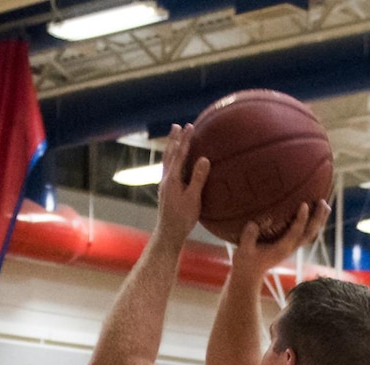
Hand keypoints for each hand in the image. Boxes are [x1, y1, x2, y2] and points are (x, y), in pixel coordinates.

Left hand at [155, 123, 210, 245]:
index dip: (185, 140)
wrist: (168, 234)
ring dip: (170, 148)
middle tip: (176, 126)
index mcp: (172, 179)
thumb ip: (198, 178)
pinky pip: (168, 168)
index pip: (179, 155)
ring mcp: (165, 185)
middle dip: (174, 140)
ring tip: (173, 138)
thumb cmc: (182, 218)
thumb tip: (204, 159)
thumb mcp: (193, 199)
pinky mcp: (166, 190)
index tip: (189, 126)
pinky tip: (173, 161)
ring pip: (167, 161)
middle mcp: (166, 179)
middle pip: (169, 154)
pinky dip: (171, 159)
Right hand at [233, 199, 330, 277]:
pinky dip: (314, 224)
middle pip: (309, 233)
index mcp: (281, 249)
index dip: (301, 219)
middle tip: (322, 202)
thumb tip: (255, 223)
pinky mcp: (291, 245)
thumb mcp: (243, 250)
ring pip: (311, 234)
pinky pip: (306, 234)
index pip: (295, 233)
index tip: (304, 204)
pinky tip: (316, 214)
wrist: (249, 274)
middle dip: (317, 217)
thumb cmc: (246, 262)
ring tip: (325, 205)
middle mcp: (290, 248)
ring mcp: (292, 247)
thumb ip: (249, 236)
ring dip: (319, 220)